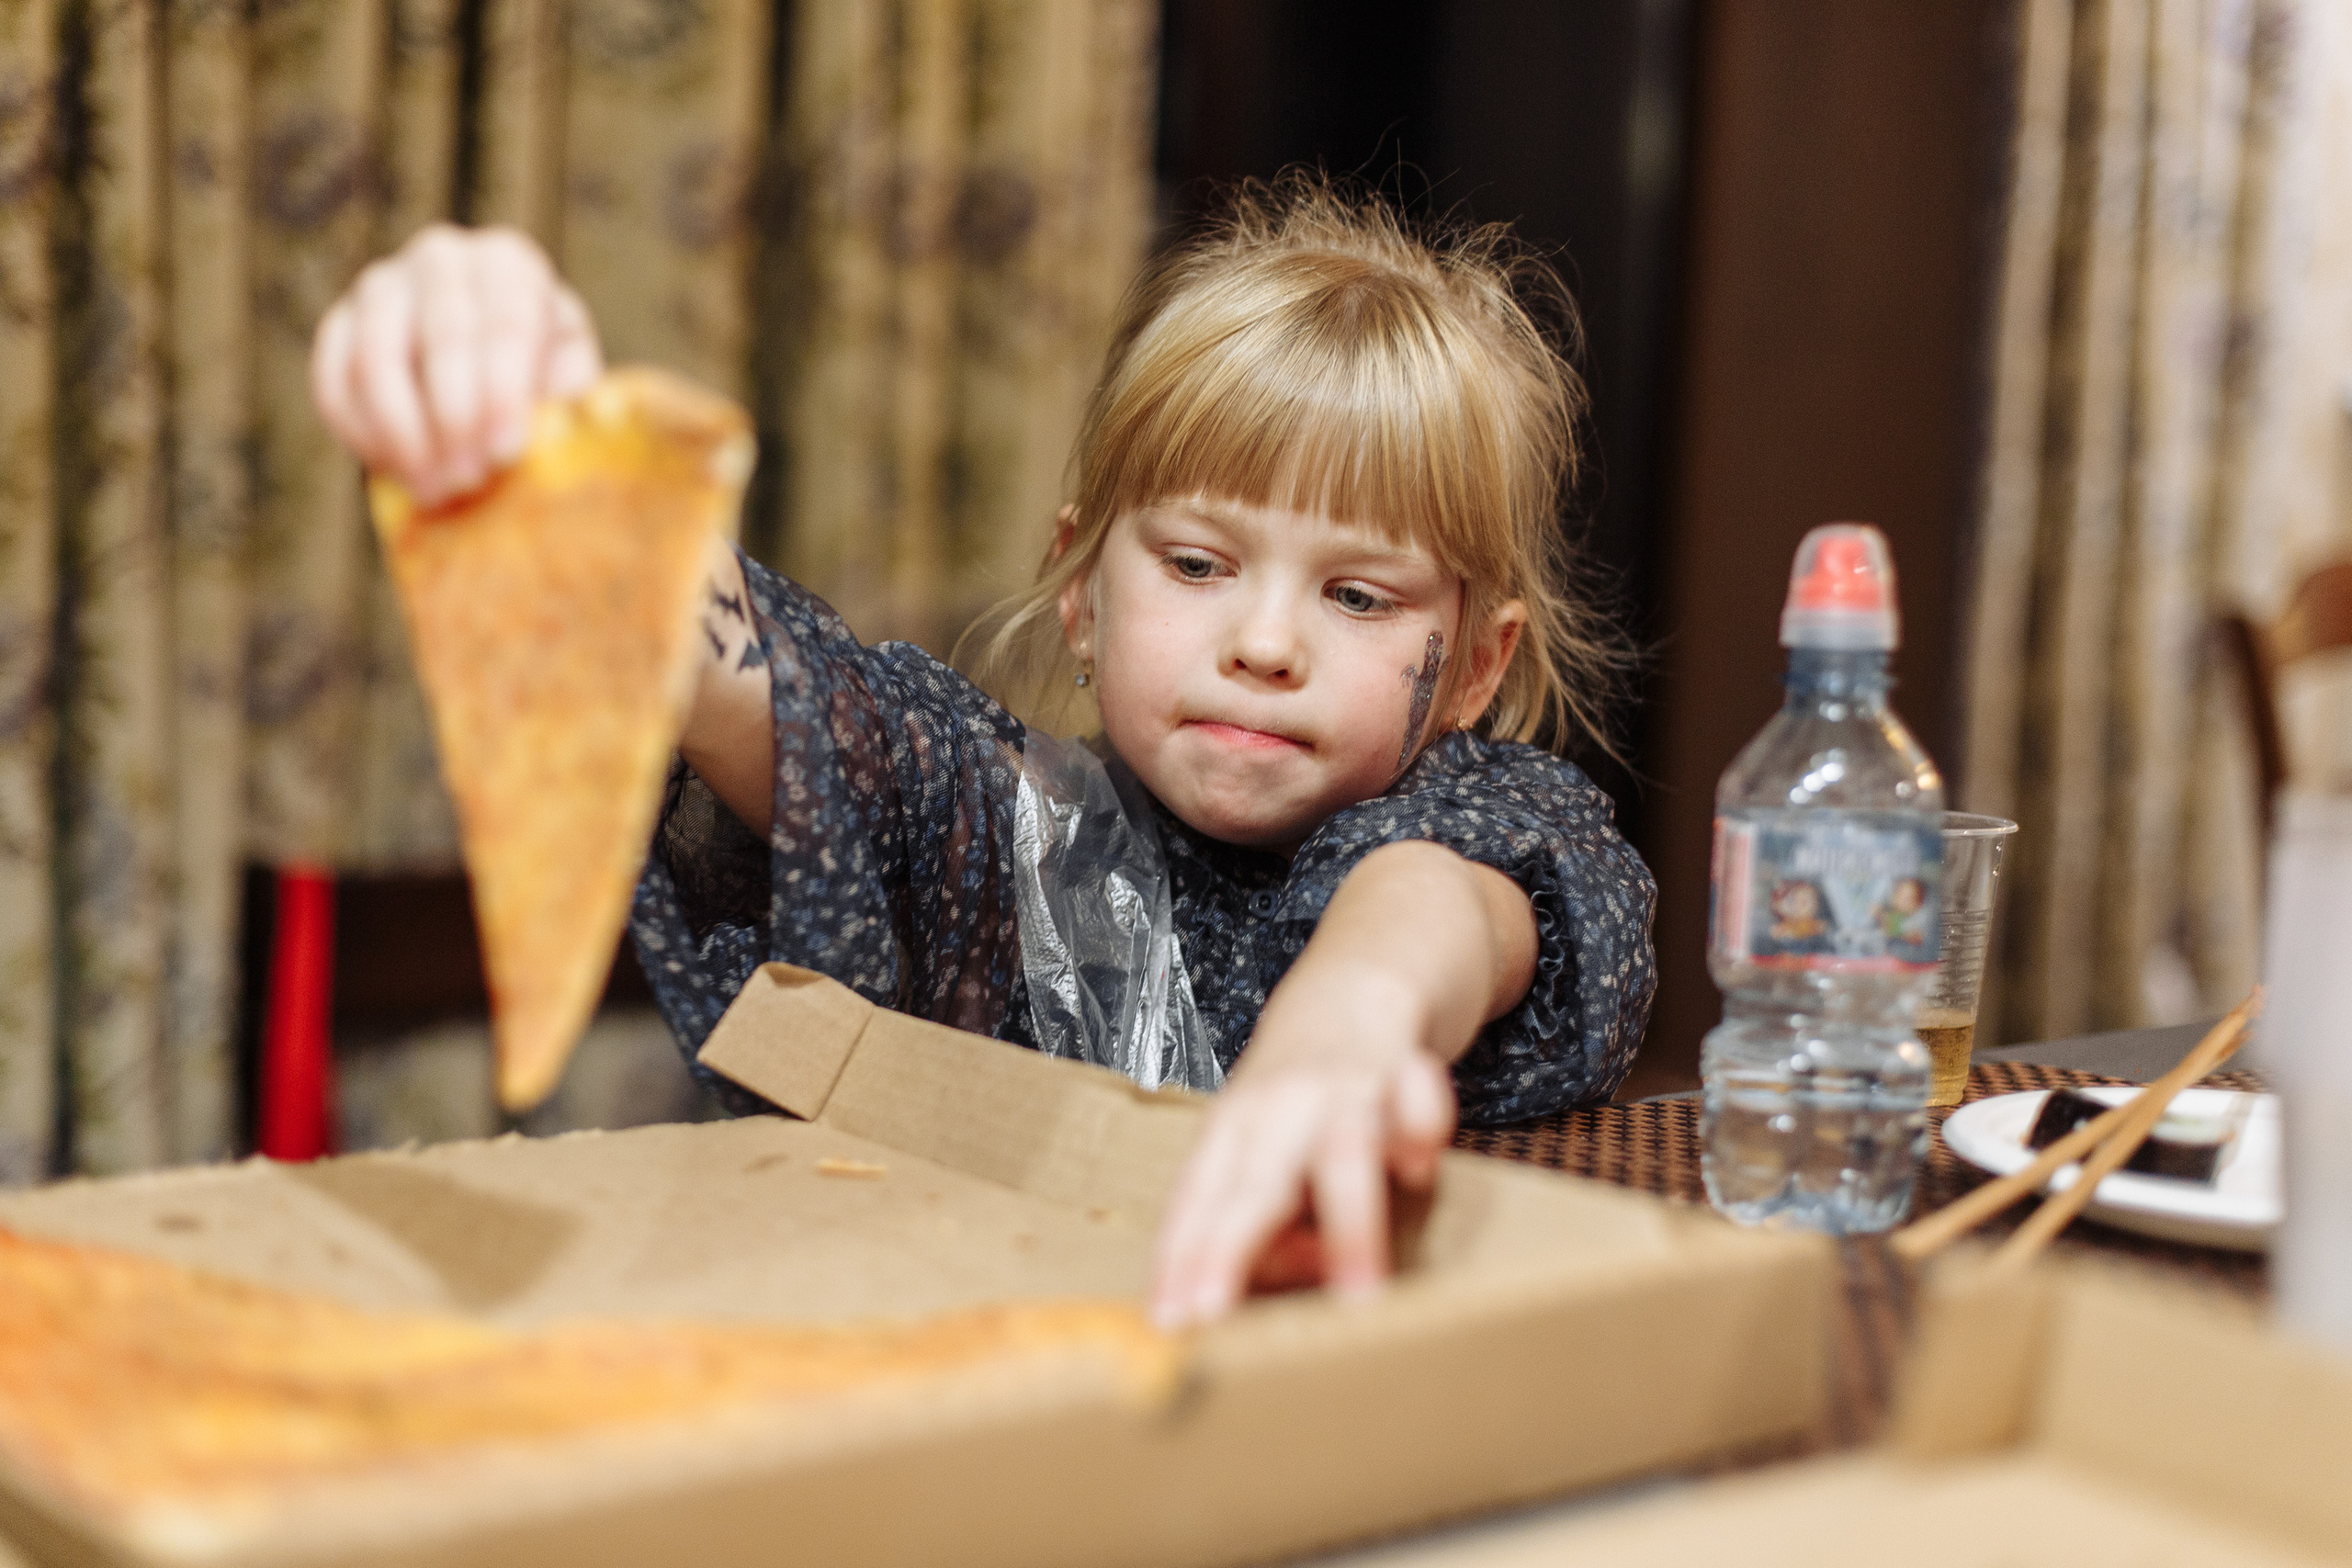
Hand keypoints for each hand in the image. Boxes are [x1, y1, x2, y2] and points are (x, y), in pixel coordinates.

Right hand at [310, 223, 602, 503]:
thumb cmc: (542, 380)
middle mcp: (441, 259)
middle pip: (441, 333)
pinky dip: (361, 435)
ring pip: (375, 357)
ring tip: (436, 489)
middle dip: (455, 417)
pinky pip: (334, 381)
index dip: (504, 391)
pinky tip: (398, 474)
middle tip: (470, 480)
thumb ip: (569, 405)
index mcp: (509, 264)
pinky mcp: (337, 326)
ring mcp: (380, 286)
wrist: (488, 373)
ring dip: (403, 433)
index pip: (506, 319)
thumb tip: (556, 441)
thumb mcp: (571, 385)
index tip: (506, 454)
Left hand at [1148, 965, 1455, 1328]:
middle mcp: (1279, 1106)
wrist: (1354, 988)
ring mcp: (1342, 1086)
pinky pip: (1416, 1099)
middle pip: (1252, 1182)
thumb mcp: (1266, 1151)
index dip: (1181, 1257)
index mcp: (1234, 1128)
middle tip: (1213, 1312)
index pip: (1197, 1197)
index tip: (1170, 1317)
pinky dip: (1420, 1127)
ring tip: (1357, 1292)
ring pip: (1341, 1152)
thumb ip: (1267, 1222)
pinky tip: (1418, 1168)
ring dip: (1350, 1223)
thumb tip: (1270, 1284)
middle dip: (1230, 1248)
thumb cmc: (1299, 1093)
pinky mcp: (1405, 1069)